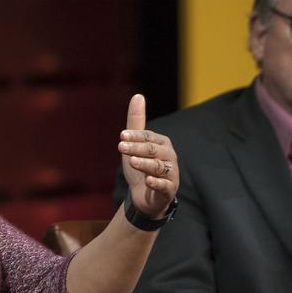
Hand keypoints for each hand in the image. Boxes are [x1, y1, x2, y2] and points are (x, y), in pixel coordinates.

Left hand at [118, 93, 178, 220]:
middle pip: (152, 150)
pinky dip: (156, 182)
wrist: (144, 196)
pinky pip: (164, 185)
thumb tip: (138, 95)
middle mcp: (169, 156)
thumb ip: (136, 122)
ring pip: (158, 166)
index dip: (135, 136)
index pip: (148, 137)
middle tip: (120, 146)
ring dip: (144, 164)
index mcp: (162, 143)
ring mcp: (171, 173)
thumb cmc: (140, 167)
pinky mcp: (169, 189)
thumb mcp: (134, 144)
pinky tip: (147, 180)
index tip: (121, 136)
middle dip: (136, 148)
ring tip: (131, 161)